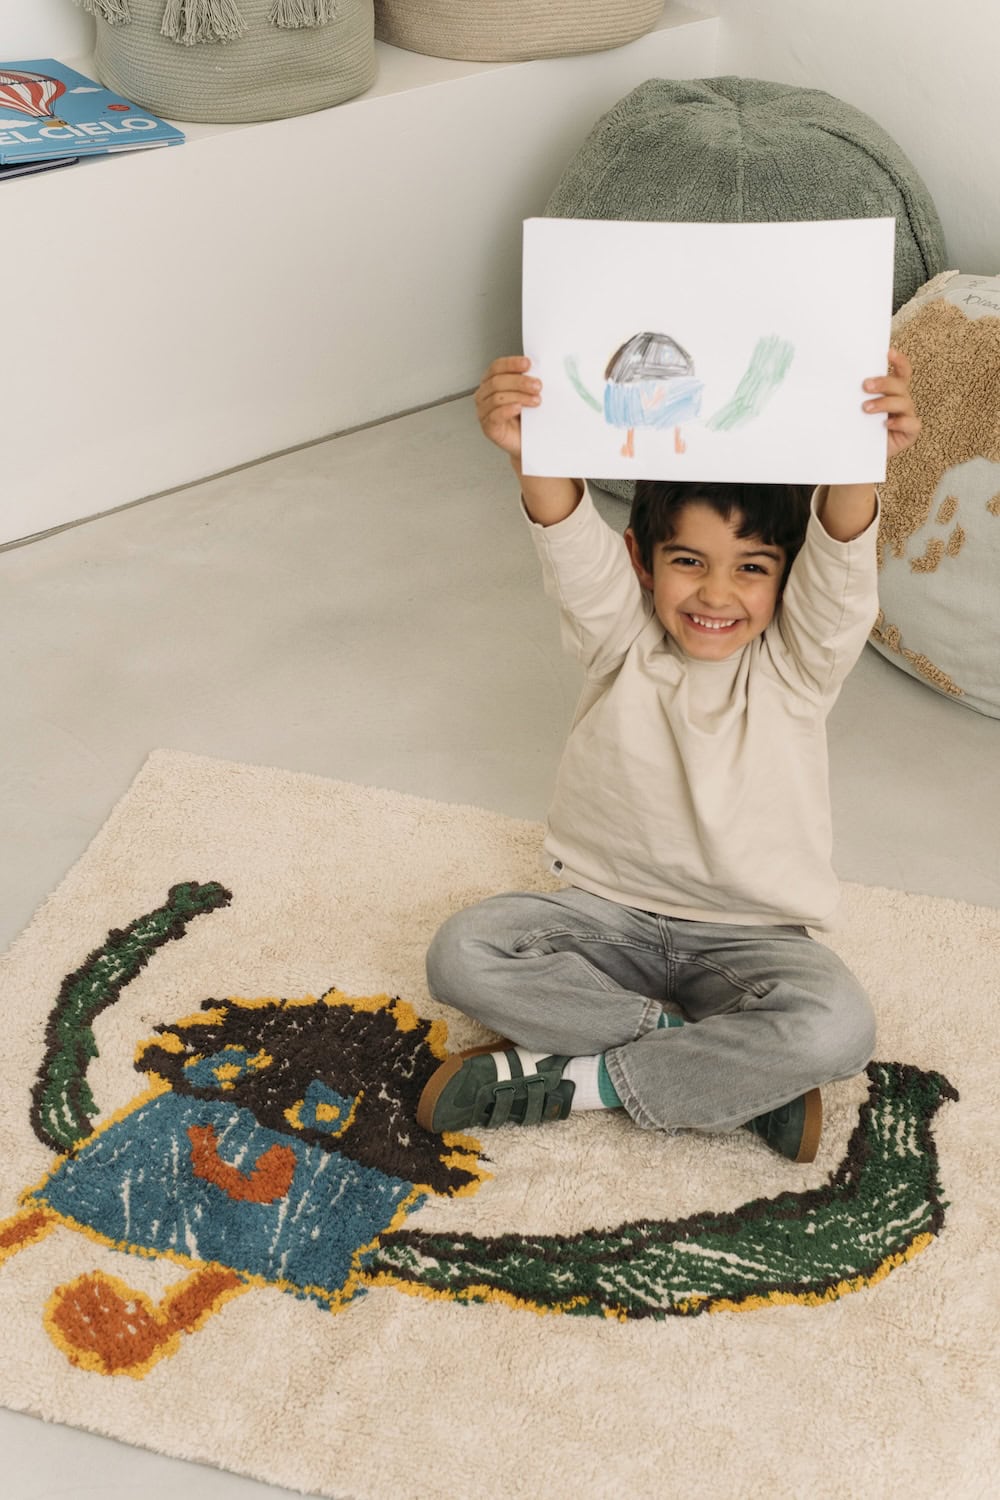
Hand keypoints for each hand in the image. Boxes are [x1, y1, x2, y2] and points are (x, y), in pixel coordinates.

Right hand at [475, 355, 540, 460]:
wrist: (528, 442)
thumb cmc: (527, 418)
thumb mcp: (529, 395)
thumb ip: (528, 381)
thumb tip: (539, 370)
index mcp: (492, 382)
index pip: (497, 367)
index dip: (511, 363)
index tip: (528, 363)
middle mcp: (485, 395)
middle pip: (497, 381)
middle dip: (520, 381)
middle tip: (537, 385)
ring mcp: (484, 411)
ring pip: (497, 397)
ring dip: (519, 396)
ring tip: (535, 400)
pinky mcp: (488, 427)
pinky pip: (494, 415)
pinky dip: (507, 410)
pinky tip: (519, 408)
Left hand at [863, 347, 920, 461]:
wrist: (857, 454)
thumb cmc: (856, 427)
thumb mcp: (852, 408)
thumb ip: (852, 394)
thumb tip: (834, 379)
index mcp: (891, 390)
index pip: (901, 371)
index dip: (899, 361)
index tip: (889, 353)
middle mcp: (901, 400)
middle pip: (900, 385)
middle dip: (883, 383)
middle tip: (865, 386)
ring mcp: (907, 416)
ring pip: (903, 402)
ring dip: (884, 403)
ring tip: (866, 408)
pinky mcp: (909, 433)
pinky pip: (911, 424)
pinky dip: (900, 422)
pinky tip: (886, 424)